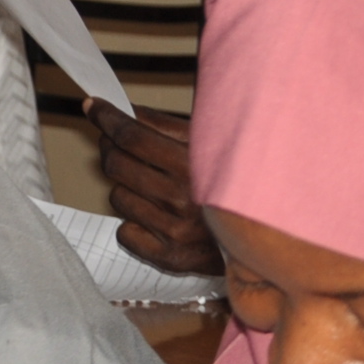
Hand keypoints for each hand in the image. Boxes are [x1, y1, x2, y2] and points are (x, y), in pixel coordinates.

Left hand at [85, 98, 221, 275]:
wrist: (269, 233)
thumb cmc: (236, 180)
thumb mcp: (210, 142)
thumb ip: (166, 126)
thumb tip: (127, 111)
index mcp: (195, 164)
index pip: (133, 137)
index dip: (107, 118)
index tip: (95, 107)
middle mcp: (184, 199)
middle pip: (118, 164)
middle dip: (110, 146)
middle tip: (115, 141)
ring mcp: (176, 232)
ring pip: (118, 197)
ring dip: (126, 185)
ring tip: (150, 183)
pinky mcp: (172, 257)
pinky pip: (125, 233)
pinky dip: (133, 221)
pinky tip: (154, 213)